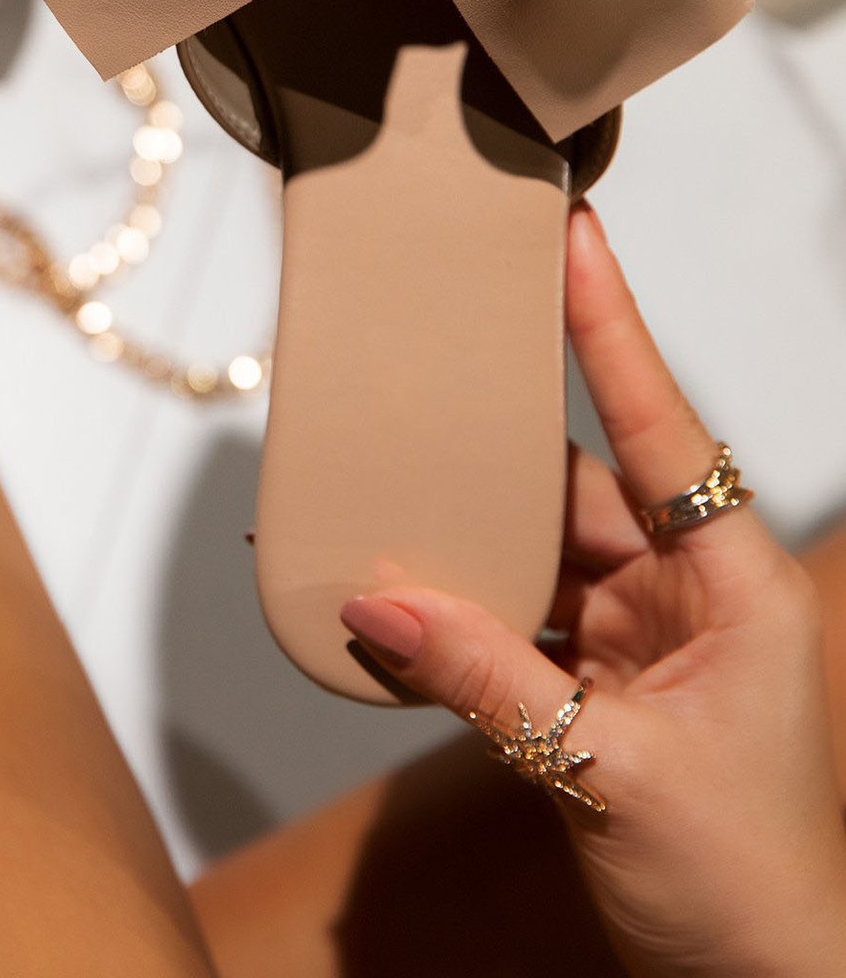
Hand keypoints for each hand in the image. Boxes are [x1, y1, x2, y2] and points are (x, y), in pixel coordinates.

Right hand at [341, 204, 845, 977]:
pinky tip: (391, 601)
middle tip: (416, 367)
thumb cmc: (748, 887)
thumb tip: (372, 600)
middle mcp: (688, 588)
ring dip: (458, 540)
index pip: (659, 422)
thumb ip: (486, 680)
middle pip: (571, 481)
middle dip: (486, 444)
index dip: (609, 324)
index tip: (572, 232)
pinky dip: (455, 615)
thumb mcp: (611, 773)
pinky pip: (513, 623)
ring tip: (372, 495)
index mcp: (734, 579)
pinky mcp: (598, 688)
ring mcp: (640, 637)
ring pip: (532, 551)